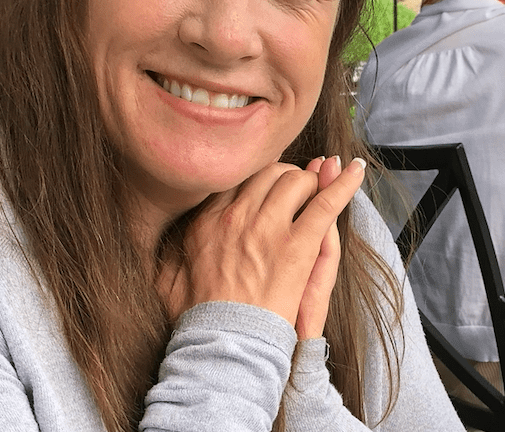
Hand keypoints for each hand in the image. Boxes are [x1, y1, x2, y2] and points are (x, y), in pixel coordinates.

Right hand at [157, 156, 364, 332]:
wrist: (223, 346)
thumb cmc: (197, 319)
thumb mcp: (168, 280)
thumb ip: (167, 255)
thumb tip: (159, 241)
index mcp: (207, 220)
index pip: (236, 179)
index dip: (255, 175)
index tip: (264, 179)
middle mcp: (235, 215)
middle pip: (267, 174)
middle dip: (284, 174)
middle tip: (295, 183)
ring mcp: (268, 228)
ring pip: (295, 182)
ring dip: (309, 181)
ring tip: (318, 185)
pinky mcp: (298, 246)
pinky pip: (325, 204)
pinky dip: (343, 185)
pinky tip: (355, 169)